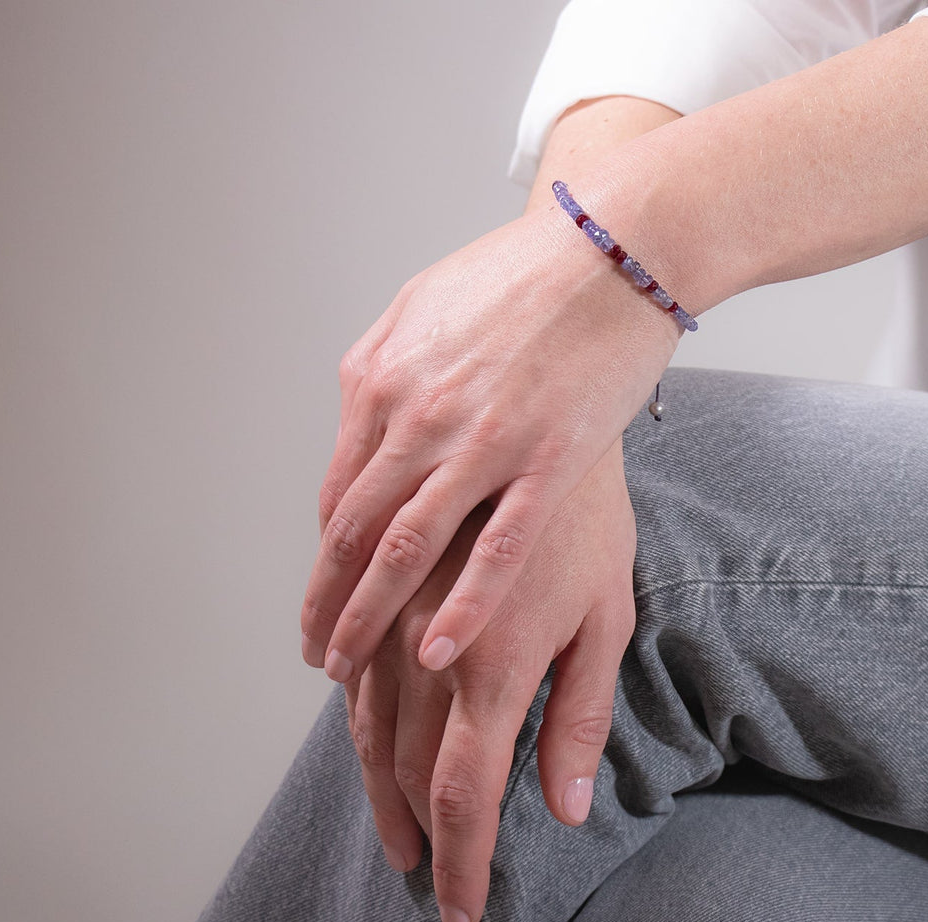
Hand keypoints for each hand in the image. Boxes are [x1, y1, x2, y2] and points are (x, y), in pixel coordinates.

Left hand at [300, 207, 675, 684]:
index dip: (327, 557)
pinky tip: (436, 651)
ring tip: (350, 667)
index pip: (340, 492)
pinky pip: (494, 548)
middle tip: (316, 653)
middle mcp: (418, 415)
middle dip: (328, 602)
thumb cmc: (525, 274)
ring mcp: (481, 440)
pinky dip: (461, 606)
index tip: (323, 597)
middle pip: (355, 530)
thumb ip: (386, 366)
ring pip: (406, 549)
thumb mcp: (425, 304)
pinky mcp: (546, 460)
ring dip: (368, 617)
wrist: (612, 247)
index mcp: (384, 380)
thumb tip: (361, 412)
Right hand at [346, 442, 636, 921]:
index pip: (464, 793)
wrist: (539, 406)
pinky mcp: (373, 574)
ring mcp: (391, 606)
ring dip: (373, 780)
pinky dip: (349, 705)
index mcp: (492, 664)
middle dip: (412, 829)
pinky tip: (357, 725)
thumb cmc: (590, 512)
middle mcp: (425, 643)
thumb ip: (579, 712)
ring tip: (388, 819)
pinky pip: (347, 654)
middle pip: (402, 766)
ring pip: (362, 717)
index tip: (459, 912)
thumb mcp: (607, 614)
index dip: (459, 863)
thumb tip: (565, 804)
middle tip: (420, 868)